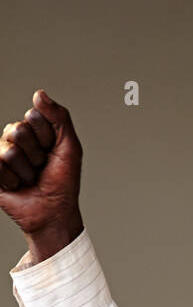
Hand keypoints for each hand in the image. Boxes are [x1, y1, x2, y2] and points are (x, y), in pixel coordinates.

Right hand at [0, 90, 82, 260]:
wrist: (54, 212)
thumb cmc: (64, 182)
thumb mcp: (70, 147)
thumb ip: (60, 117)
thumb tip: (39, 94)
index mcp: (32, 129)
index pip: (33, 117)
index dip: (48, 137)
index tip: (54, 152)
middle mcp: (14, 139)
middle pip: (18, 132)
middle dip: (36, 154)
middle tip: (42, 168)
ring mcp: (2, 155)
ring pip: (9, 152)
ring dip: (26, 171)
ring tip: (31, 179)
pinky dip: (13, 181)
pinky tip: (18, 186)